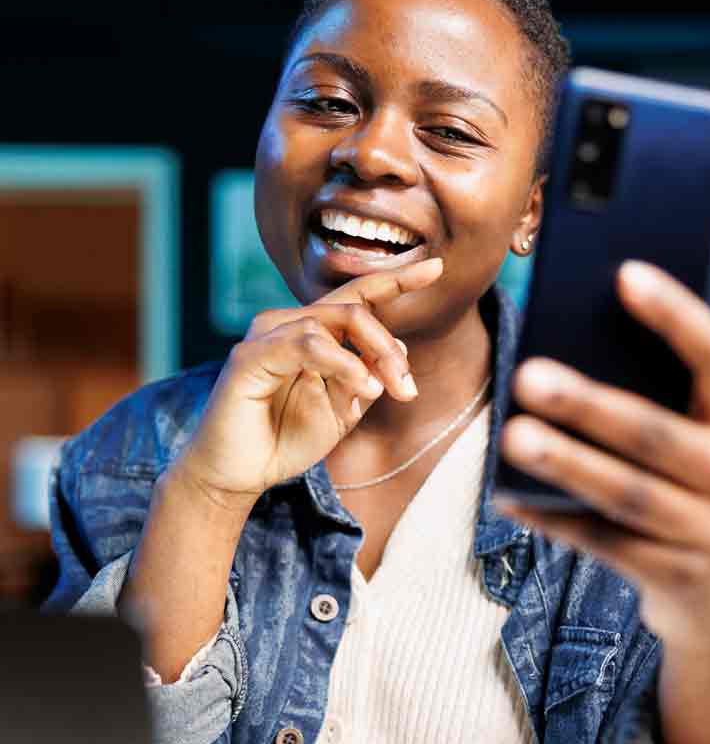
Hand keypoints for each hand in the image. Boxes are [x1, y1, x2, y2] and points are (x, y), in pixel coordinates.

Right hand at [172, 258, 442, 508]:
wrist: (238, 475)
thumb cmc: (285, 438)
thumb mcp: (342, 409)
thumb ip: (368, 377)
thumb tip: (398, 352)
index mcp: (313, 332)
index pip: (360, 297)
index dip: (398, 280)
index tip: (437, 268)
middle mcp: (288, 324)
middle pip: (356, 308)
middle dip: (389, 346)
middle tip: (406, 389)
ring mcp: (267, 334)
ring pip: (335, 319)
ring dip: (371, 356)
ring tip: (383, 393)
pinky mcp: (250, 354)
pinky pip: (308, 343)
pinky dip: (342, 362)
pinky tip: (362, 389)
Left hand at [498, 260, 709, 650]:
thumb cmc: (696, 490)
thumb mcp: (701, 443)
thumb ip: (659, 401)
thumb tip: (566, 348)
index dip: (676, 315)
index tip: (625, 273)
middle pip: (657, 433)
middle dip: (590, 404)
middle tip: (528, 373)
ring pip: (627, 492)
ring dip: (566, 461)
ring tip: (514, 433)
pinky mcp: (680, 581)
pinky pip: (604, 543)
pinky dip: (553, 516)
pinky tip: (509, 493)